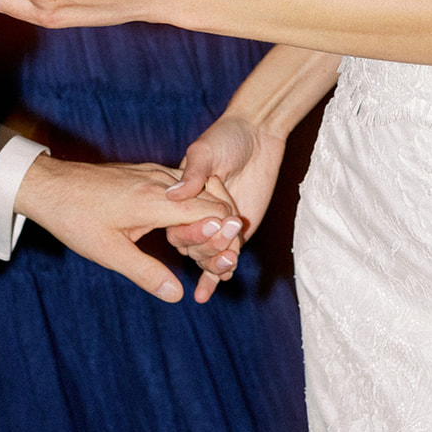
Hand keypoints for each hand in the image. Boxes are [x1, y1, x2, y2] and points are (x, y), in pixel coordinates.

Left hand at [14, 153, 240, 301]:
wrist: (50, 185)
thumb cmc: (76, 220)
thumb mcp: (109, 253)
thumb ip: (146, 273)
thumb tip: (177, 295)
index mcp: (156, 201)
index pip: (210, 211)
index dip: (226, 233)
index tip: (231, 256)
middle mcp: (161, 181)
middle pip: (211, 197)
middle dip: (223, 225)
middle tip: (225, 255)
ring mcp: (153, 173)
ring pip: (198, 188)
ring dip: (210, 212)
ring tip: (212, 242)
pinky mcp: (144, 172)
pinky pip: (181, 183)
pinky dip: (193, 202)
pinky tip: (186, 222)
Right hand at [165, 116, 286, 302]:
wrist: (257, 137)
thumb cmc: (226, 138)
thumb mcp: (205, 152)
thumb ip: (192, 174)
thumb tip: (174, 195)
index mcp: (181, 200)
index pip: (177, 228)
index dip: (192, 231)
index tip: (213, 221)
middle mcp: (194, 217)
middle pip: (192, 247)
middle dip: (210, 245)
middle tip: (232, 227)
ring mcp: (214, 228)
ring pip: (206, 258)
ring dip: (216, 263)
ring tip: (229, 260)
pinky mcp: (234, 235)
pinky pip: (220, 261)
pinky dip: (212, 279)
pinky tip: (204, 294)